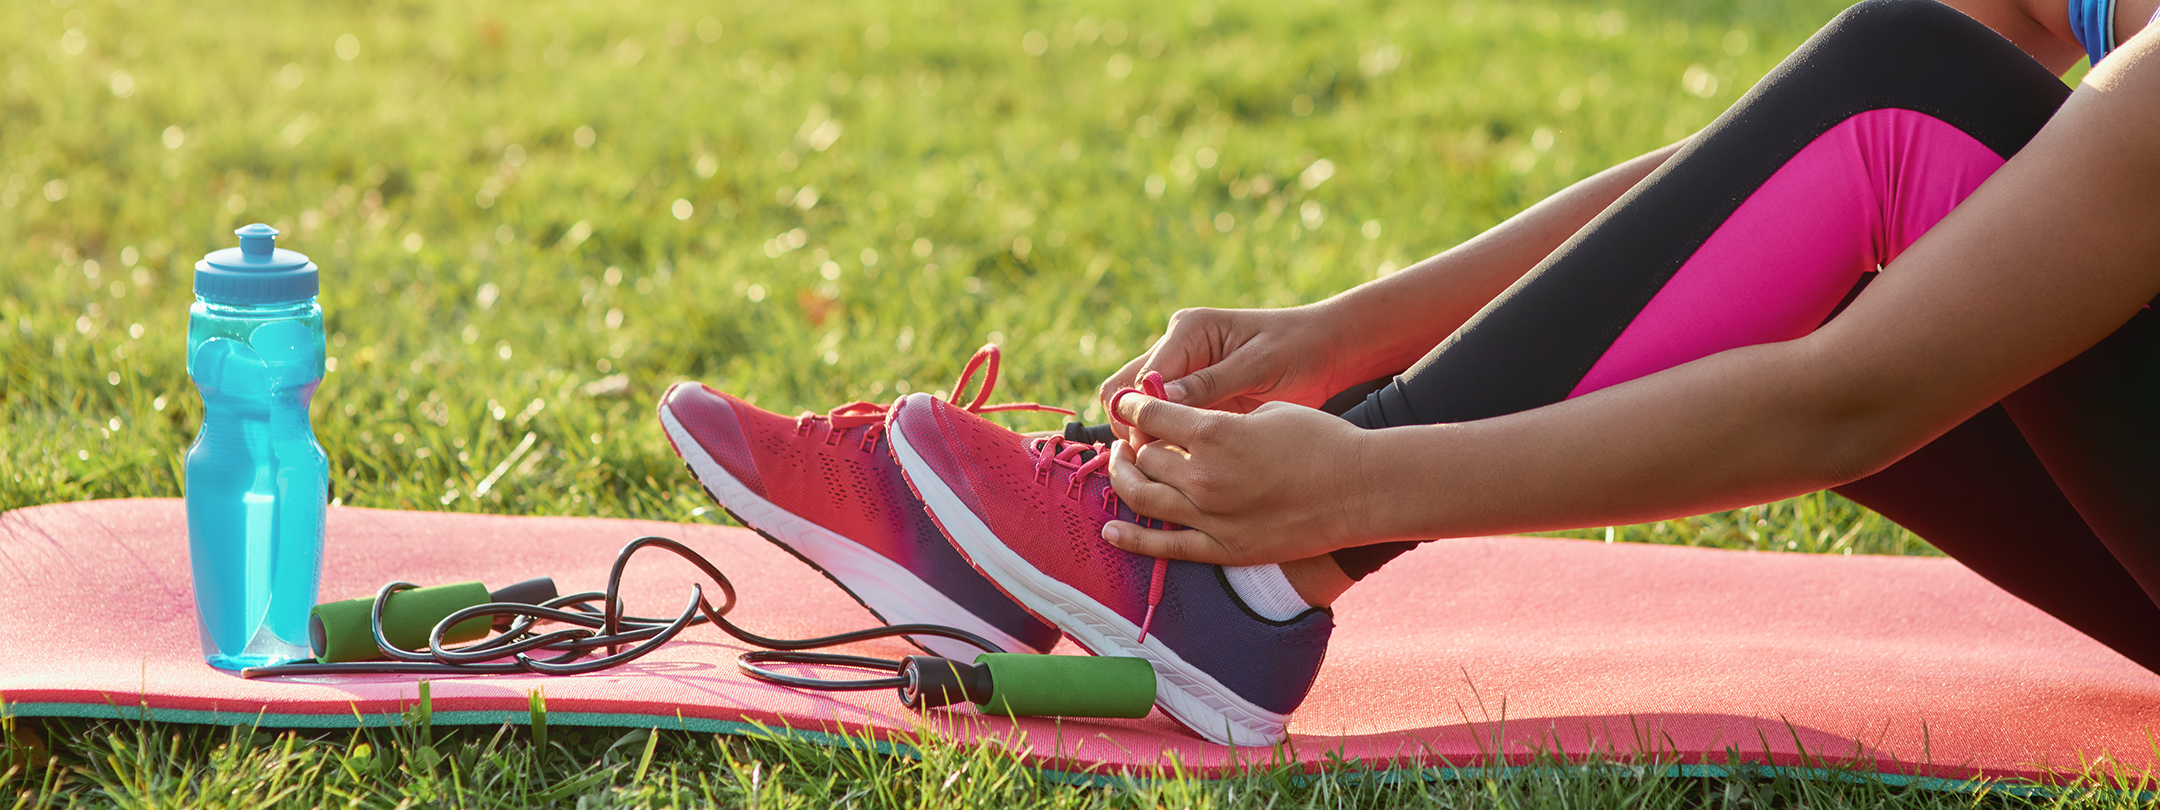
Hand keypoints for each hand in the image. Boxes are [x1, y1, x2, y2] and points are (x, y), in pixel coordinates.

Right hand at [1098, 305, 1348, 443]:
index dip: (1140, 414)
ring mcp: (1183, 374)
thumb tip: (1162, 399)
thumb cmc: (1298, 350)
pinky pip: (1166, 423)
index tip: (1159, 447)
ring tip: (1173, 472)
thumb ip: (1212, 381)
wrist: (1327, 351)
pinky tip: (1183, 468)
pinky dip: (1166, 444)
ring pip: (1140, 411)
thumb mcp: (1259, 365)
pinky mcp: (1194, 398)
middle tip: (1159, 465)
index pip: (1140, 377)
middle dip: (1134, 429)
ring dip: (1148, 440)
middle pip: (1125, 392)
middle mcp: (1176, 349)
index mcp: (1188, 331)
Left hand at [1100, 392, 1378, 565]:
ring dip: (1124, 478)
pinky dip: (1132, 537)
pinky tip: (1111, 529)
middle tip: (1134, 435)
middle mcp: (1203, 477)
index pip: (1151, 415)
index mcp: (1214, 434)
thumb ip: (1218, 416)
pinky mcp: (1223, 548)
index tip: (1132, 403)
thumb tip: (1182, 422)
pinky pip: (1164, 545)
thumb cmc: (1320, 440)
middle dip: (1133, 440)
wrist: (1360, 489)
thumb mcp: (1264, 410)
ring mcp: (1211, 517)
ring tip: (1121, 467)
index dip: (1135, 406)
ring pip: (1144, 496)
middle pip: (1144, 455)